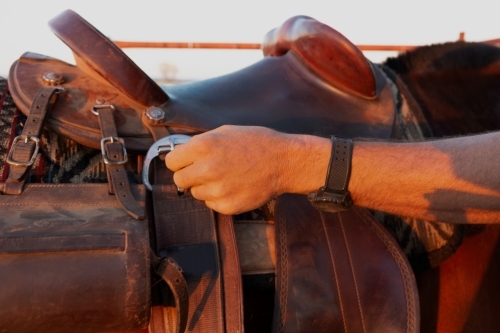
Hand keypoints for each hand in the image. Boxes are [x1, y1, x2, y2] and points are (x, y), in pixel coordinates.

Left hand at [165, 125, 329, 214]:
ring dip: (205, 186)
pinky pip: (211, 204)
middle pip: (179, 180)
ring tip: (225, 176)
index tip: (186, 161)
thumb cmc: (256, 143)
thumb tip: (181, 153)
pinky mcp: (227, 206)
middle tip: (204, 170)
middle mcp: (207, 169)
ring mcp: (217, 190)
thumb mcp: (225, 132)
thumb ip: (200, 143)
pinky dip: (218, 197)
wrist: (283, 162)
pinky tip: (233, 186)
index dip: (179, 160)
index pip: (171, 161)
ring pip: (195, 193)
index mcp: (203, 146)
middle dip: (189, 175)